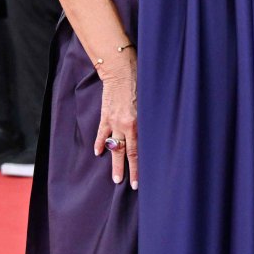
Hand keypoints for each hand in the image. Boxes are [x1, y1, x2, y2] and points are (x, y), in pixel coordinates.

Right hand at [94, 55, 137, 188]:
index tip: (138, 182)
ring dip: (114, 162)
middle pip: (125, 153)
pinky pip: (102, 133)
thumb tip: (154, 135)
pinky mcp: (105, 115)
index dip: (138, 168)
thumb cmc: (141, 82)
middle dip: (126, 170)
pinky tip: (99, 152)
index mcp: (137, 123)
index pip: (138, 152)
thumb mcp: (150, 103)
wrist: (121, 69)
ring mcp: (113, 121)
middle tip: (125, 185)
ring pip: (114, 147)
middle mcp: (125, 125)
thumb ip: (150, 120)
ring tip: (115, 178)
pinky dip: (101, 143)